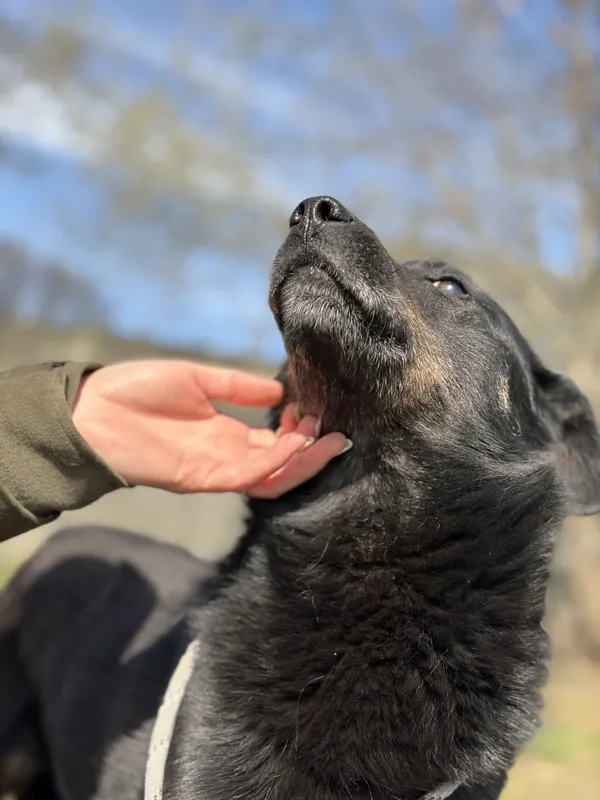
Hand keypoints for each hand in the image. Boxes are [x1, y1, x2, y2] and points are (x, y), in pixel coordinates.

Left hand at [72, 360, 349, 497]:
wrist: (92, 410)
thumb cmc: (137, 391)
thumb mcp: (198, 379)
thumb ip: (238, 387)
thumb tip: (280, 391)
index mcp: (225, 434)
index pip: (275, 443)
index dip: (301, 432)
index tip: (317, 409)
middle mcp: (225, 456)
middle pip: (280, 466)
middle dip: (312, 453)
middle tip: (339, 434)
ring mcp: (214, 469)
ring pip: (269, 477)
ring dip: (300, 461)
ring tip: (326, 440)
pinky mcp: (199, 477)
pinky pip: (245, 476)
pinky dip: (272, 463)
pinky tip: (292, 444)